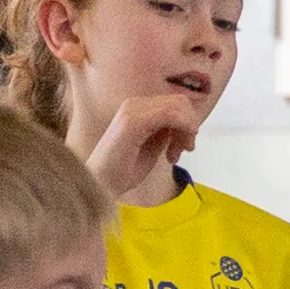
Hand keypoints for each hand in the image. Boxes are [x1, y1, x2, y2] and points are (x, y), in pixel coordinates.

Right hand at [81, 90, 205, 199]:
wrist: (100, 186)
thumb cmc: (122, 171)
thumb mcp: (152, 146)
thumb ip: (165, 131)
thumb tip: (184, 124)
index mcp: (137, 108)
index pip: (176, 103)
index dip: (188, 123)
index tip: (183, 148)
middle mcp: (134, 104)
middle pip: (180, 102)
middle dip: (190, 126)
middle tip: (184, 150)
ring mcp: (132, 110)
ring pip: (178, 106)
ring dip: (187, 131)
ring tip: (175, 154)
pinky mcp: (133, 121)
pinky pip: (170, 114)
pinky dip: (182, 131)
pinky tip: (172, 154)